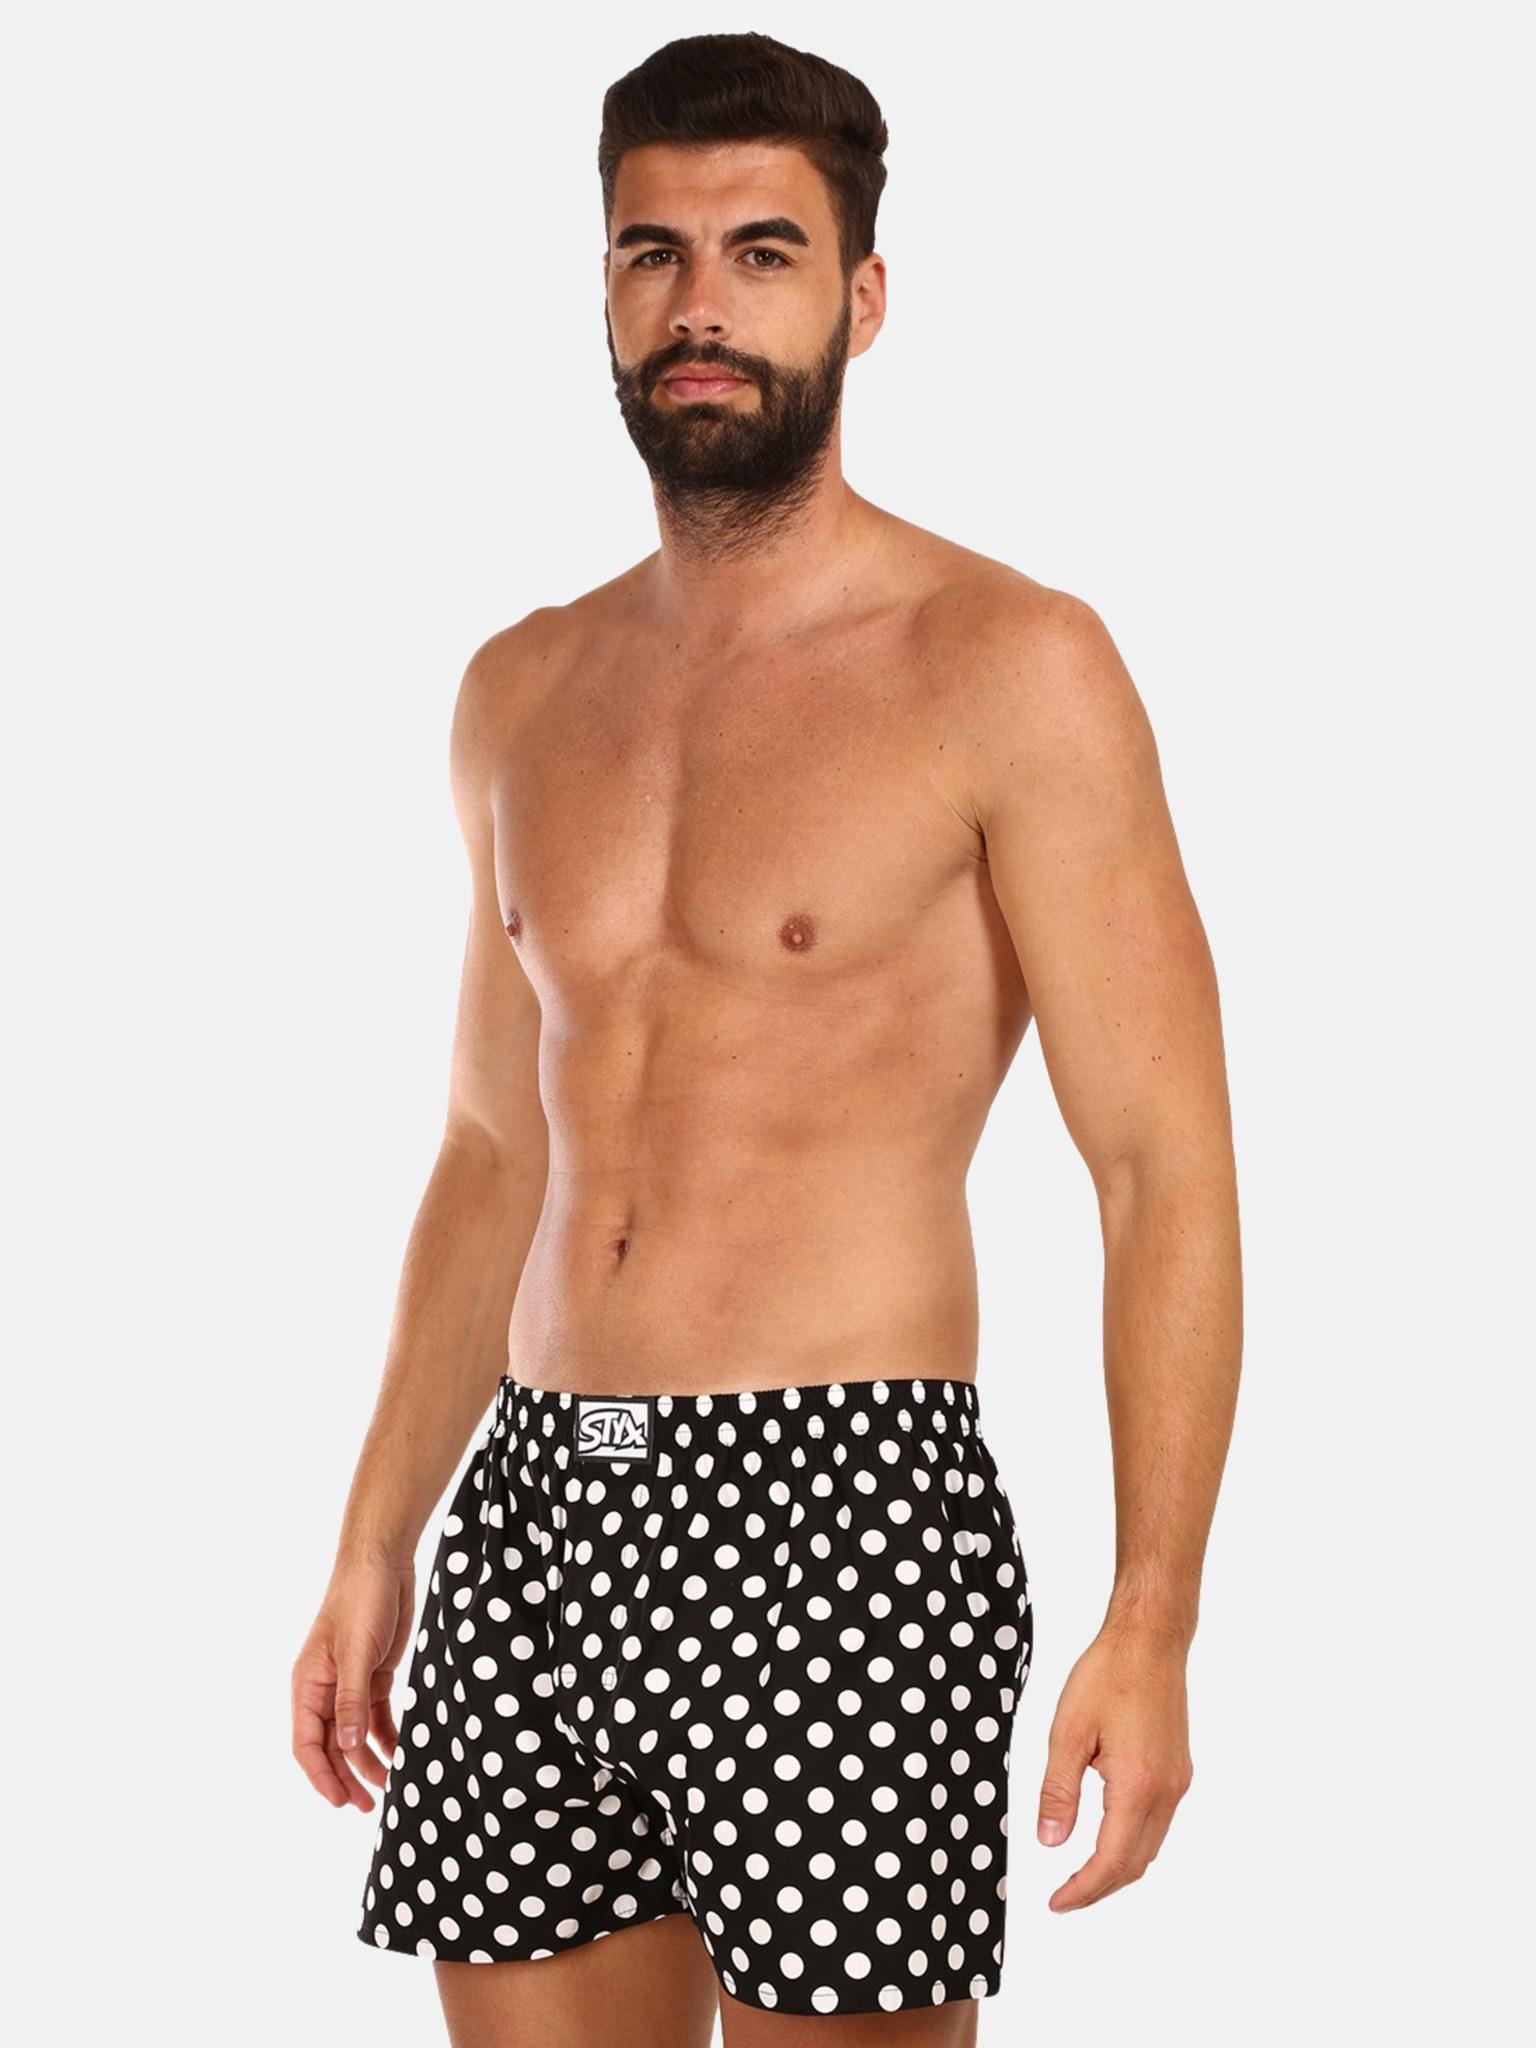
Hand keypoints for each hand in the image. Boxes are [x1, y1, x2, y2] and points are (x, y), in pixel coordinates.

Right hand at [291, 1556, 414, 1811]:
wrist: (384, 1561)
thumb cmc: (361, 1600)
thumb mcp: (357, 1653)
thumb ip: (352, 1701)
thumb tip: (346, 1748)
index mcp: (308, 1684)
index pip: (306, 1743)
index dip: (320, 1776)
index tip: (339, 1802)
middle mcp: (324, 1688)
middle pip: (330, 1746)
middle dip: (346, 1777)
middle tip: (367, 1806)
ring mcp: (349, 1682)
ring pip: (353, 1735)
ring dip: (367, 1761)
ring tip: (388, 1786)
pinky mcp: (374, 1674)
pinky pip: (375, 1716)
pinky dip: (385, 1736)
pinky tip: (399, 1753)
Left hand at [1036, 1622, 1194, 1910]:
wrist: (1150, 1639)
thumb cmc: (1108, 1674)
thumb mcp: (1067, 1731)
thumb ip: (1058, 1790)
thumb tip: (1050, 1842)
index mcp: (1138, 1785)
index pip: (1112, 1860)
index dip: (1083, 1890)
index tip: (1056, 1904)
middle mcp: (1167, 1791)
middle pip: (1136, 1864)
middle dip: (1100, 1887)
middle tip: (1063, 1897)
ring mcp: (1177, 1782)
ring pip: (1150, 1846)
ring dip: (1117, 1867)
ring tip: (1080, 1874)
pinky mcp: (1178, 1770)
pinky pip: (1157, 1823)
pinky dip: (1131, 1842)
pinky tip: (1106, 1835)